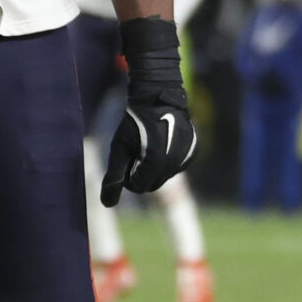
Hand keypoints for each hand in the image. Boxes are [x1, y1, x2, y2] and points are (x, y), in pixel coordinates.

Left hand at [102, 16, 195, 205]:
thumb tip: (107, 205)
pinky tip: (162, 143)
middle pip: (153, 185)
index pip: (138, 187)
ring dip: (155, 168)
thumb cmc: (134, 122)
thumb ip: (113, 177)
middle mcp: (175, 163)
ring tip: (149, 145)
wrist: (159, 96)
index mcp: (156, 162)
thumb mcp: (118, 148)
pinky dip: (168, 161)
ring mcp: (187, 157)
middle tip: (136, 152)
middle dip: (141, 174)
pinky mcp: (193, 151)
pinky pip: (177, 167)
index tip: (127, 157)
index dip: (128, 176)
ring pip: (165, 176)